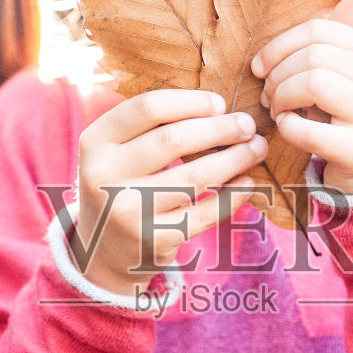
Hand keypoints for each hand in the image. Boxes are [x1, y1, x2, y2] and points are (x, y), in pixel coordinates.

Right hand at [76, 88, 266, 295]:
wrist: (103, 251)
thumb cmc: (122, 185)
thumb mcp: (116, 152)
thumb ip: (150, 127)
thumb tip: (218, 107)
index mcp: (95, 142)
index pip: (147, 108)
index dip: (190, 102)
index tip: (220, 103)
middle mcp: (104, 177)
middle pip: (173, 139)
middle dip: (220, 128)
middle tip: (247, 125)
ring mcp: (129, 212)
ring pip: (194, 177)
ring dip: (235, 159)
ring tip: (257, 148)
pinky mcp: (153, 240)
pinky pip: (205, 213)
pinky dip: (233, 196)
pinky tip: (248, 183)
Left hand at [251, 20, 352, 196]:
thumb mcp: (351, 82)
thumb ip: (322, 59)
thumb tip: (267, 56)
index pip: (319, 30)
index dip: (280, 45)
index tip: (261, 67)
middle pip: (312, 56)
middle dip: (278, 75)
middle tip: (269, 96)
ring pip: (312, 82)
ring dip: (281, 97)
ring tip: (278, 111)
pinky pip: (306, 129)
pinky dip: (286, 127)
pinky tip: (289, 130)